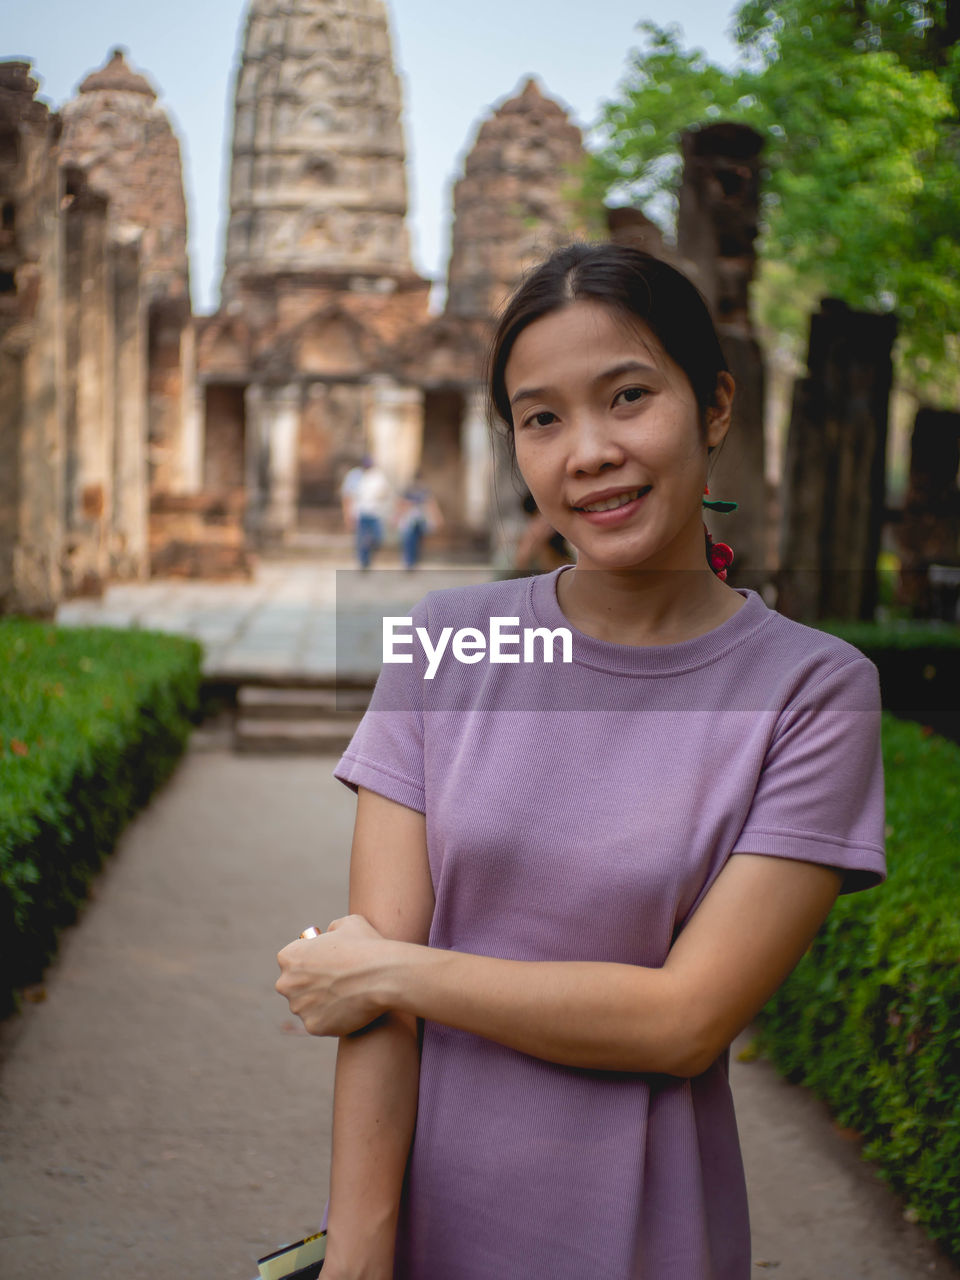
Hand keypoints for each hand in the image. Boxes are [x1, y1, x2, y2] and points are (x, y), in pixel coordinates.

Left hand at [275, 914, 393, 1036]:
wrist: (384, 977)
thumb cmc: (367, 947)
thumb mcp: (348, 923)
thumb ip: (332, 929)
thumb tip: (330, 934)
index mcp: (289, 957)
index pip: (291, 961)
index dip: (310, 961)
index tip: (325, 964)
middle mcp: (287, 983)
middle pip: (294, 986)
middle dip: (310, 985)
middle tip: (335, 983)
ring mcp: (299, 1007)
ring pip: (307, 1007)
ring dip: (321, 1003)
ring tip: (346, 995)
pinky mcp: (313, 1027)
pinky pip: (320, 1023)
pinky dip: (332, 1019)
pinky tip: (349, 1008)